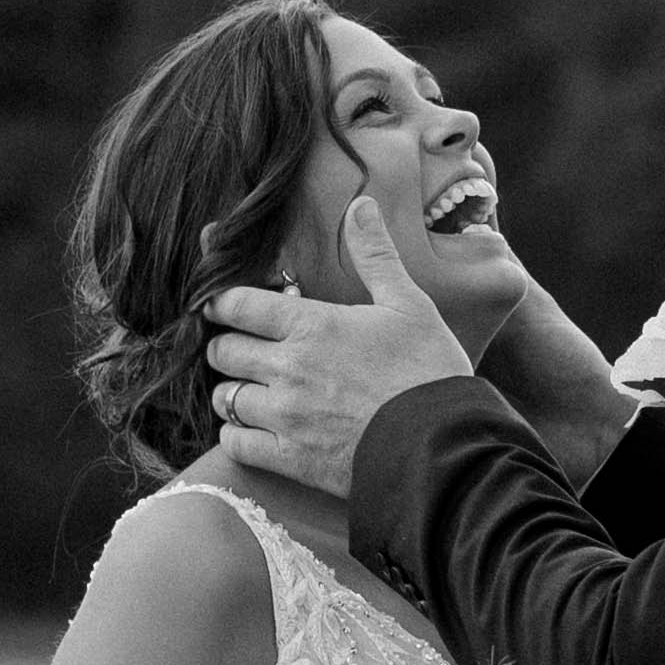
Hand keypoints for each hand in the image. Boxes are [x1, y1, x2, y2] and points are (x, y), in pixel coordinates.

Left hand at [207, 194, 475, 498]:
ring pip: (224, 397)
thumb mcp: (409, 305)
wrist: (443, 444)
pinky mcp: (289, 459)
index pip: (235, 304)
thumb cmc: (429, 371)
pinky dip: (236, 436)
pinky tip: (254, 430)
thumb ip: (375, 255)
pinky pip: (235, 444)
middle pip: (221, 350)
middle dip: (226, 346)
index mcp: (311, 325)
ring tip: (250, 391)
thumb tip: (360, 205)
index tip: (224, 306)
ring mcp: (285, 416)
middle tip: (242, 349)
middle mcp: (287, 368)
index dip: (222, 303)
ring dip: (231, 391)